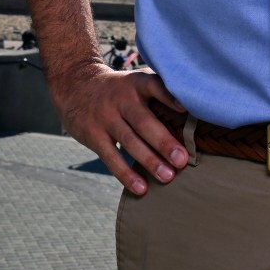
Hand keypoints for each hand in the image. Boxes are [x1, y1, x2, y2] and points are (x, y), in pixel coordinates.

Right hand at [48, 61, 189, 195]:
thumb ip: (160, 92)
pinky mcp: (93, 136)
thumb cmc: (119, 89)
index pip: (153, 85)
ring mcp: (106, 118)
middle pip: (144, 122)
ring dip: (149, 161)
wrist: (75, 85)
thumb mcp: (135, 81)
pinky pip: (111, 157)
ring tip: (168, 177)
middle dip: (164, 142)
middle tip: (182, 160)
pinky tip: (141, 188)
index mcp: (136, 84)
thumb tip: (194, 113)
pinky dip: (126, 174)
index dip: (169, 96)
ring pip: (129, 141)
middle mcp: (121, 99)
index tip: (185, 109)